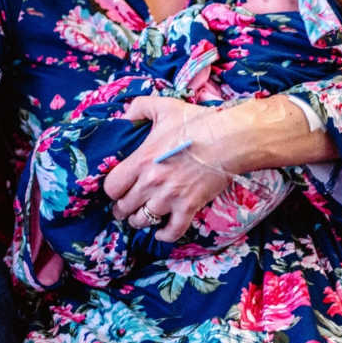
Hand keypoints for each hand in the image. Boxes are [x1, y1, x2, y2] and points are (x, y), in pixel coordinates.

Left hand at [104, 96, 230, 242]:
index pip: (111, 187)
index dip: (112, 190)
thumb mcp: (164, 106)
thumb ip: (139, 108)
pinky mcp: (189, 207)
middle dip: (122, 208)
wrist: (229, 139)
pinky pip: (172, 231)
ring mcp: (170, 198)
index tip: (118, 188)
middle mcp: (151, 183)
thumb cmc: (197, 122)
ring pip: (143, 221)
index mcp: (142, 160)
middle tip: (126, 205)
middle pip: (124, 207)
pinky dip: (164, 235)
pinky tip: (161, 233)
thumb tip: (124, 116)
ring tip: (141, 217)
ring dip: (139, 221)